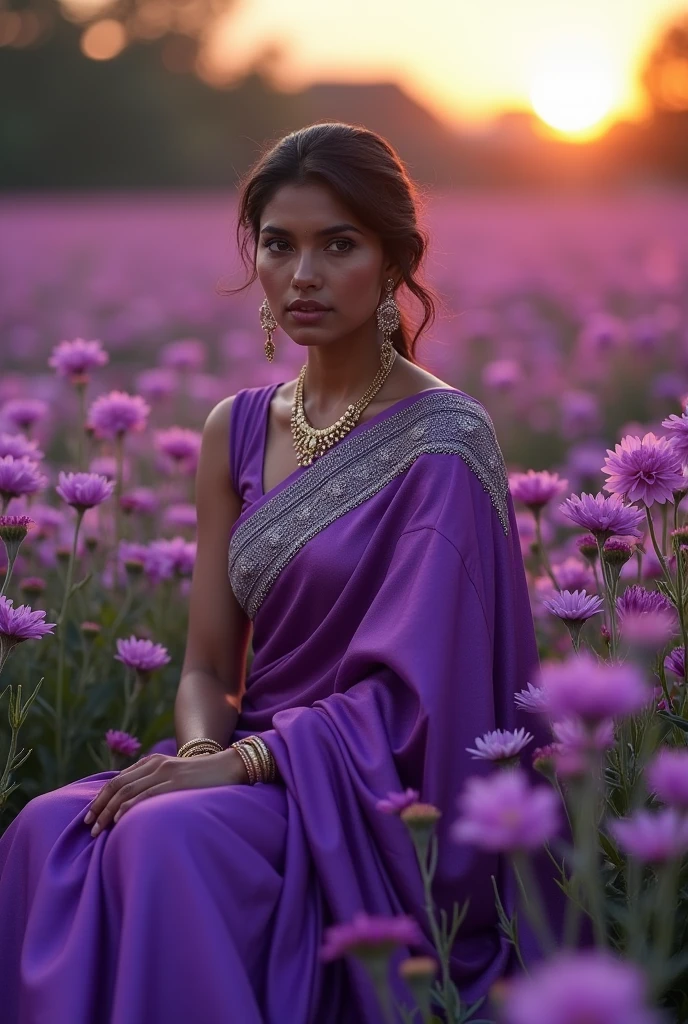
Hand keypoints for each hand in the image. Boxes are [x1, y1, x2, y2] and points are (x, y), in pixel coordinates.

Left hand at [83, 749, 248, 836]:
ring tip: (97, 830)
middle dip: (99, 806)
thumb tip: (136, 806)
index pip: (118, 780)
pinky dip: (128, 808)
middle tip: (88, 826)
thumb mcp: (175, 777)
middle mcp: (155, 764)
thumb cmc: (203, 777)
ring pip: (127, 792)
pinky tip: (118, 821)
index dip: (100, 798)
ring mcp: (165, 773)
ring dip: (108, 812)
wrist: (229, 766)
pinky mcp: (175, 783)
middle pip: (117, 786)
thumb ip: (156, 784)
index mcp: (153, 762)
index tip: (90, 815)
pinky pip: (146, 796)